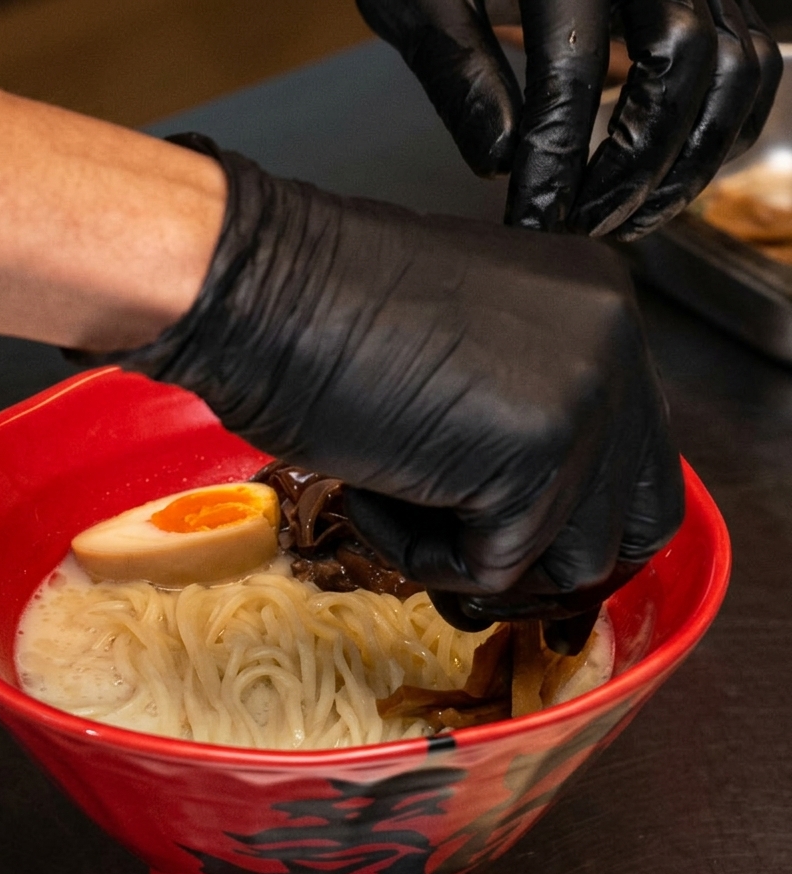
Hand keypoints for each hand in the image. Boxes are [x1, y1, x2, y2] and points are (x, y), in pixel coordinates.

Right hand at [122, 135, 684, 624]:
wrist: (253, 288)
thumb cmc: (320, 311)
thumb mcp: (462, 351)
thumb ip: (523, 413)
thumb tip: (536, 510)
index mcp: (600, 310)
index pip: (638, 463)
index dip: (570, 519)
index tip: (506, 537)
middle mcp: (614, 345)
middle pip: (630, 524)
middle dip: (544, 557)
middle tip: (464, 552)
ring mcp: (583, 399)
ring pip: (570, 560)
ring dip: (475, 554)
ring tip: (397, 496)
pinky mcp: (532, 456)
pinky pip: (493, 566)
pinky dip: (421, 552)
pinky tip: (370, 488)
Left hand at [356, 0, 782, 238]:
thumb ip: (457, 69)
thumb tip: (498, 162)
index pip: (572, 72)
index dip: (554, 164)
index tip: (531, 224)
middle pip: (678, 68)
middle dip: (631, 169)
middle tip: (581, 228)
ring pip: (733, 67)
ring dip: (687, 161)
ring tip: (625, 219)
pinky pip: (753, 58)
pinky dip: (725, 128)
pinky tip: (670, 175)